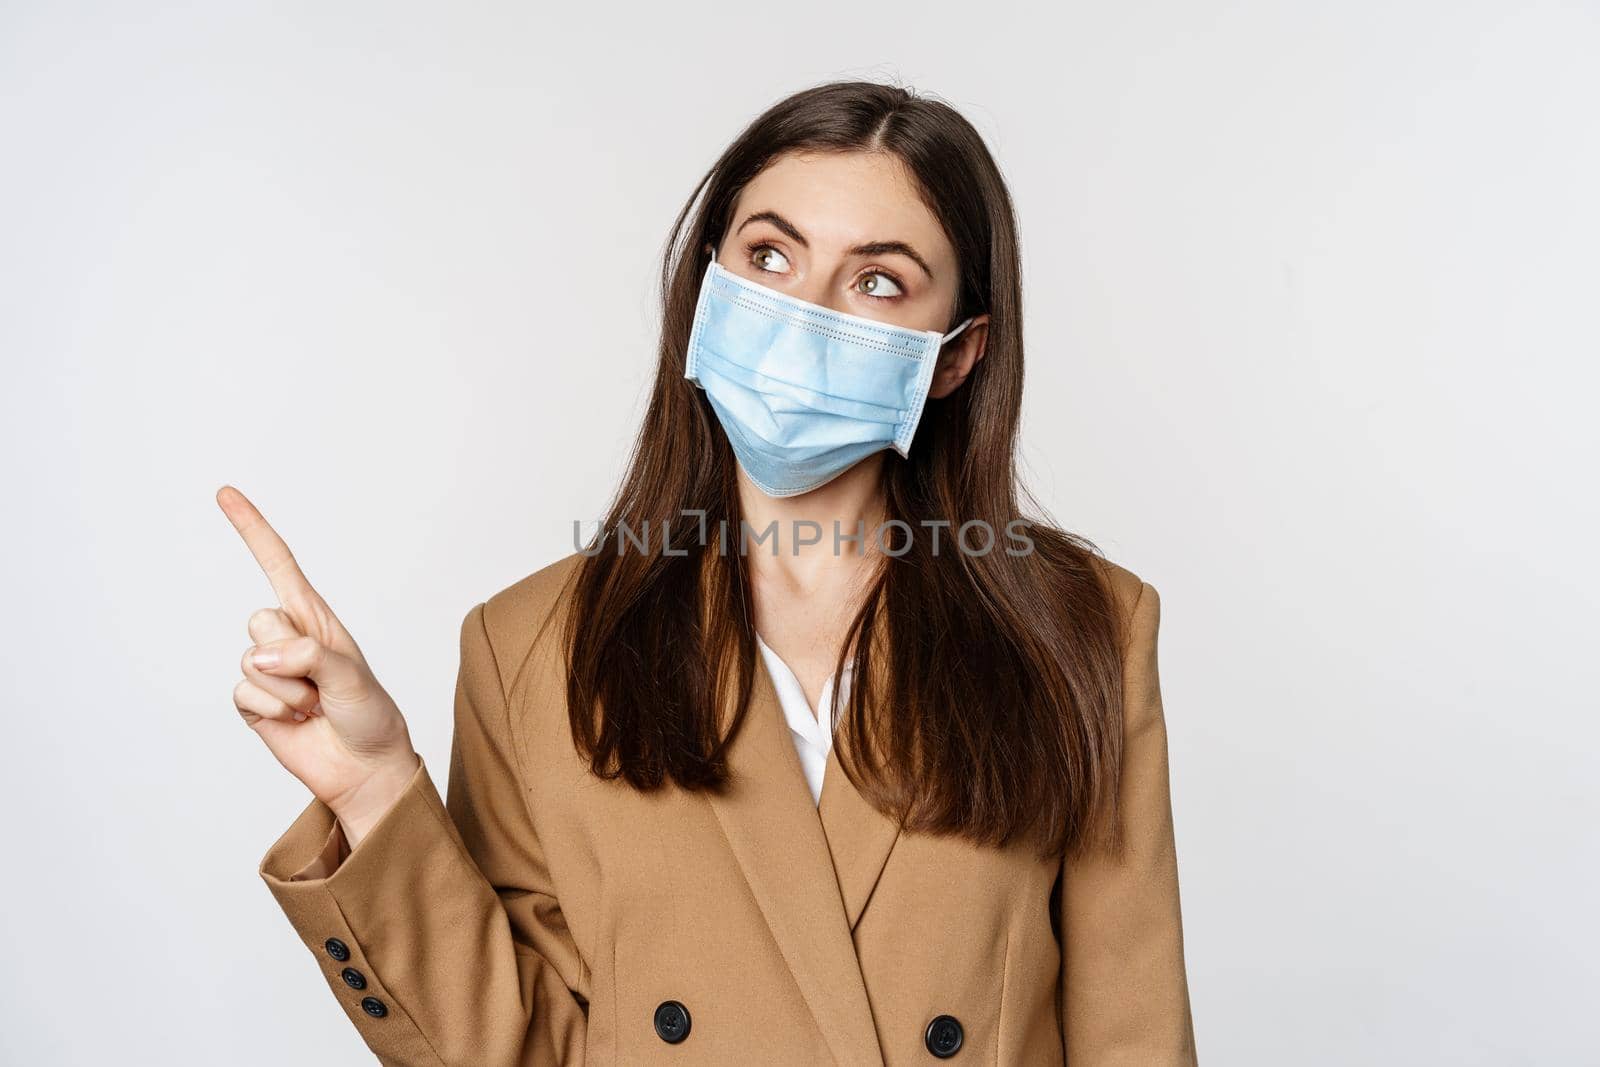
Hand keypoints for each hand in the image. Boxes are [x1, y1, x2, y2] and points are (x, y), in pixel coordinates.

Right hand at [217, 485, 419, 845]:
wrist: (364, 767)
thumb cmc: (370, 716)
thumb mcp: (351, 678)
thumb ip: (308, 657)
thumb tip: (258, 657)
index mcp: (316, 619)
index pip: (278, 564)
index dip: (252, 529)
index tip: (225, 493)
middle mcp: (288, 638)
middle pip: (259, 619)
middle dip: (292, 655)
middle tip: (323, 684)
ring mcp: (268, 670)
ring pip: (250, 661)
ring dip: (288, 690)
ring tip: (315, 706)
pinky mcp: (254, 701)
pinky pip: (243, 693)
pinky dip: (273, 710)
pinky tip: (297, 721)